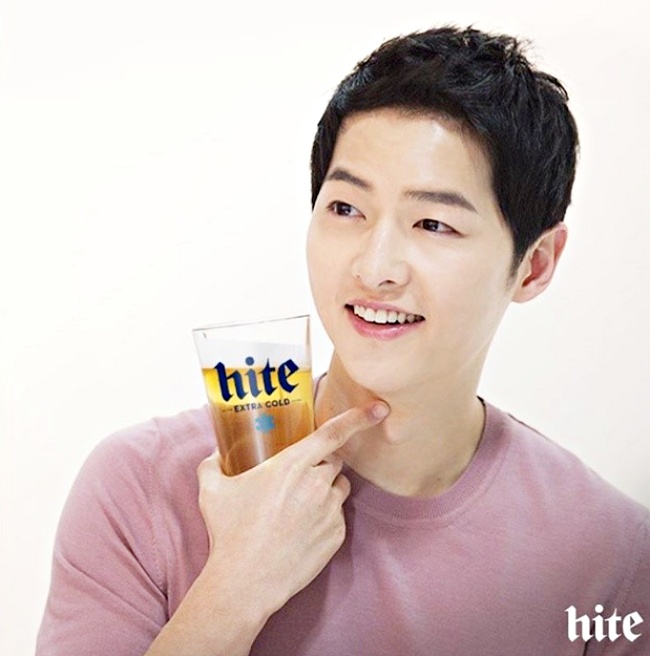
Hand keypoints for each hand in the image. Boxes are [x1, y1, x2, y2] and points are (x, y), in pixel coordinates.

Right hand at [196, 400, 389, 617]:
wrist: (246, 582)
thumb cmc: (229, 533)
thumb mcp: (212, 491)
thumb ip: (212, 464)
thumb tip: (215, 454)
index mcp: (291, 464)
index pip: (332, 432)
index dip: (358, 416)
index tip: (379, 408)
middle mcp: (316, 483)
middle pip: (334, 460)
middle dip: (320, 463)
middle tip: (296, 479)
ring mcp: (330, 510)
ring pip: (338, 486)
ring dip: (325, 489)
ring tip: (297, 506)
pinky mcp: (337, 535)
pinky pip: (338, 514)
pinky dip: (325, 516)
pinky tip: (301, 528)